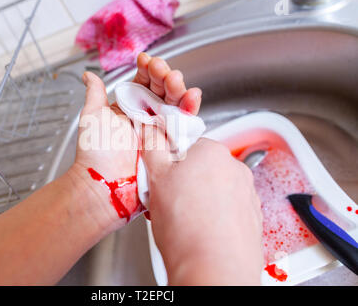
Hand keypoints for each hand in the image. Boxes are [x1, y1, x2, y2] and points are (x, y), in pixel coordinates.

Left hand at [69, 53, 201, 229]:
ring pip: (175, 103)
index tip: (145, 60)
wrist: (104, 184)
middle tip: (161, 69)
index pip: (143, 83)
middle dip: (164, 76)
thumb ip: (95, 94)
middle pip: (162, 91)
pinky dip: (190, 109)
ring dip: (178, 89)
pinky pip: (184, 124)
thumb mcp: (92, 117)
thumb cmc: (94, 153)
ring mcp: (160, 130)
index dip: (146, 70)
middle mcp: (146, 117)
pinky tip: (191, 95)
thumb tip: (88, 75)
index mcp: (129, 109)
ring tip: (175, 79)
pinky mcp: (172, 144)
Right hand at [144, 139, 262, 284]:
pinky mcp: (251, 217)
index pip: (184, 144)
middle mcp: (234, 168)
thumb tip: (151, 130)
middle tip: (165, 201)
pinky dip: (212, 216)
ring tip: (181, 222)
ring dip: (195, 199)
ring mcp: (247, 194)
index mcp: (212, 151)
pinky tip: (198, 232)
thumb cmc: (186, 229)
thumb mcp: (156, 178)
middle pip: (199, 167)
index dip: (166, 163)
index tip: (158, 178)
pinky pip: (225, 209)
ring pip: (212, 189)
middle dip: (180, 182)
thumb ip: (153, 146)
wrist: (213, 271)